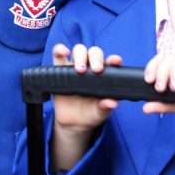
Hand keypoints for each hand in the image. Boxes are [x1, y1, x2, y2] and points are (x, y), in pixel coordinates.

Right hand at [49, 43, 121, 172]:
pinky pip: (58, 57)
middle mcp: (90, 68)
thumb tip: (113, 102)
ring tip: (80, 68)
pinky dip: (59, 52)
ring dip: (79, 55)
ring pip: (78, 51)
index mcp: (104, 76)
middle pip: (94, 53)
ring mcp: (74, 68)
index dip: (113, 59)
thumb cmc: (90, 115)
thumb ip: (105, 107)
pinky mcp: (60, 70)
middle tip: (96, 70)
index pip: (110, 63)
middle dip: (96, 57)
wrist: (72, 124)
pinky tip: (61, 53)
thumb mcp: (99, 114)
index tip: (115, 62)